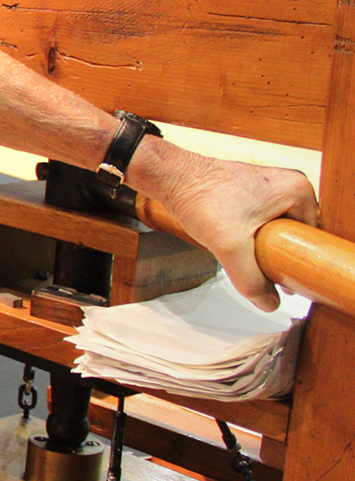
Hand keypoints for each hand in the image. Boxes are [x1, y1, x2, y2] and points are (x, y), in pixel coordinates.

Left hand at [142, 145, 319, 310]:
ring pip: (278, 230)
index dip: (300, 261)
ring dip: (266, 247)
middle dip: (282, 254)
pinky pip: (263, 221)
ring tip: (252, 259)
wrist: (169, 176)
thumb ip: (251, 279)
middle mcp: (289, 184)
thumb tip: (269, 304)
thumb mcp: (230, 246)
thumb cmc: (199, 196)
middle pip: (296, 234)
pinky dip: (253, 236)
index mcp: (298, 191)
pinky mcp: (251, 191)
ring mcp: (270, 186)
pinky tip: (241, 247)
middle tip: (268, 272)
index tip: (286, 278)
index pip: (312, 238)